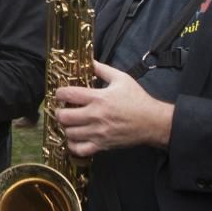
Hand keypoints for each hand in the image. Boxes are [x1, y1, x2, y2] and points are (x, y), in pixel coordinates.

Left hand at [53, 61, 173, 156]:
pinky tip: (76, 137)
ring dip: (66, 127)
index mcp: (99, 98)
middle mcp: (95, 116)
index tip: (60, 93)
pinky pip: (80, 149)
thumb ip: (102, 69)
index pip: (69, 94)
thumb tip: (88, 61)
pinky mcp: (102, 145)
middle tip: (63, 109)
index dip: (59, 93)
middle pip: (64, 116)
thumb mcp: (121, 78)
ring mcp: (98, 133)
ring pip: (69, 133)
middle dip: (59, 112)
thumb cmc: (137, 99)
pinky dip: (73, 144)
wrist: (152, 122)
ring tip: (70, 122)